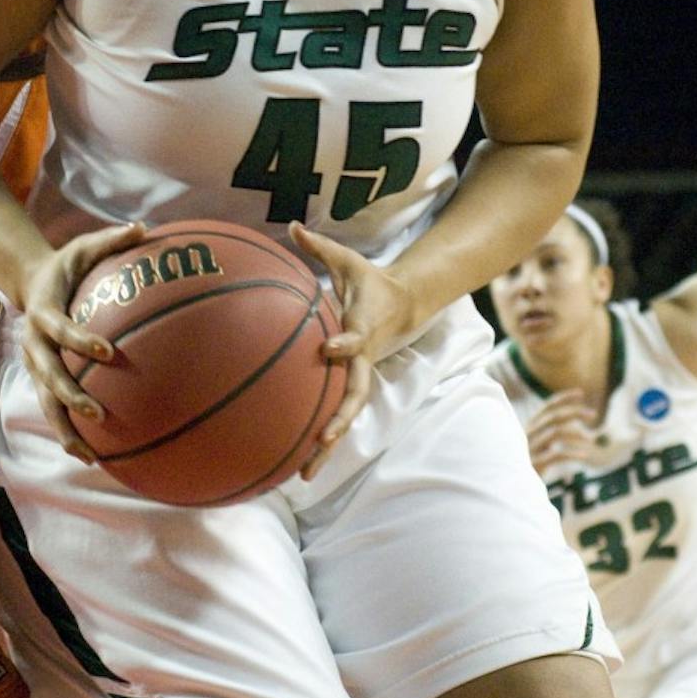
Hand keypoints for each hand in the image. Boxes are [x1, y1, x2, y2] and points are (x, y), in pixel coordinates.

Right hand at [20, 220, 147, 460]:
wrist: (31, 281)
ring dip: (64, 428)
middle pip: (47, 375)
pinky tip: (90, 455)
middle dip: (70, 396)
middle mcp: (34, 342)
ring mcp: (35, 364)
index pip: (59, 329)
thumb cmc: (67, 264)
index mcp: (44, 311)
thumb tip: (145, 226)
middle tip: (98, 413)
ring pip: (46, 402)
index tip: (106, 351)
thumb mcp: (85, 245)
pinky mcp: (41, 377)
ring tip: (88, 454)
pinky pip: (53, 408)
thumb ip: (113, 239)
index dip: (78, 340)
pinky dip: (67, 432)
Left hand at [290, 222, 418, 479]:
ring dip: (329, 444)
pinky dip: (323, 441)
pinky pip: (338, 415)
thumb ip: (318, 246)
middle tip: (324, 437)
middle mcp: (362, 359)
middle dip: (341, 417)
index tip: (328, 349)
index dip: (343, 344)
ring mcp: (360, 376)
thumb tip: (292, 224)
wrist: (404, 303)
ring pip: (347, 415)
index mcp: (361, 329)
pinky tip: (299, 466)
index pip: (353, 340)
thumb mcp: (346, 260)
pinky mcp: (353, 385)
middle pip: (355, 394)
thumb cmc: (369, 280)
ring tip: (306, 473)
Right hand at [525, 389, 598, 474]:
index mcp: (529, 427)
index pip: (548, 407)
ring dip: (575, 433)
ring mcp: (531, 448)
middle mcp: (529, 434)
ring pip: (555, 433)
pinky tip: (585, 456)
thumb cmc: (526, 465)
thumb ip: (547, 435)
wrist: (510, 486)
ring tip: (590, 439)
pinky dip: (572, 453)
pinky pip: (556, 455)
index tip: (581, 393)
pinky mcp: (535, 464)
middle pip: (554, 417)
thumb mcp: (535, 446)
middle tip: (593, 414)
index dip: (564, 398)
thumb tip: (570, 427)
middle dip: (574, 412)